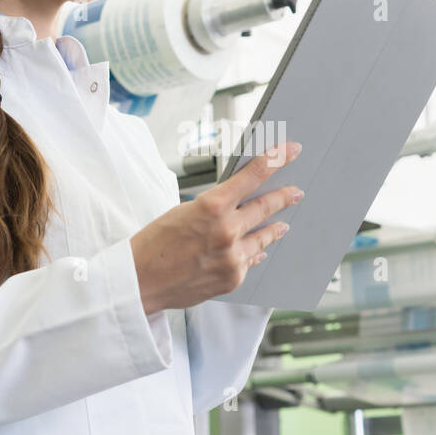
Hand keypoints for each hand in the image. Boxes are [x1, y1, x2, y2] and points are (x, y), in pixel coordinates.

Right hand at [130, 142, 303, 312]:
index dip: (275, 160)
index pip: (252, 176)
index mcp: (212, 206)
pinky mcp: (233, 278)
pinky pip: (251, 260)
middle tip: (296, 192)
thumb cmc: (153, 245)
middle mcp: (227, 231)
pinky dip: (254, 252)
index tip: (290, 152)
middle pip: (266, 207)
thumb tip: (236, 202)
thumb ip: (214, 207)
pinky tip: (259, 250)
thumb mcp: (182, 211)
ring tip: (283, 223)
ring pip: (264, 236)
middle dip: (283, 197)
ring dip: (275, 227)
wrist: (139, 283)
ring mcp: (233, 257)